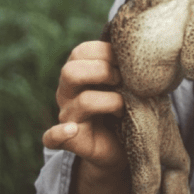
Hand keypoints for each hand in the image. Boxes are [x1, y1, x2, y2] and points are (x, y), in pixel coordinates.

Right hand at [42, 40, 126, 170]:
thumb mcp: (126, 80)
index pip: (81, 52)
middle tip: (121, 80)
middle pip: (71, 71)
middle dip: (102, 71)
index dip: (106, 52)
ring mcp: (68, 116)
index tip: (126, 62)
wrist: (122, 143)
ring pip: (84, 101)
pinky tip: (72, 129)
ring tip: (123, 106)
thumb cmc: (126, 103)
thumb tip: (140, 50)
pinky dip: (59, 133)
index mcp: (79, 72)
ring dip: (112, 101)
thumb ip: (126, 66)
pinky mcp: (72, 141)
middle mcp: (68, 92)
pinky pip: (52, 138)